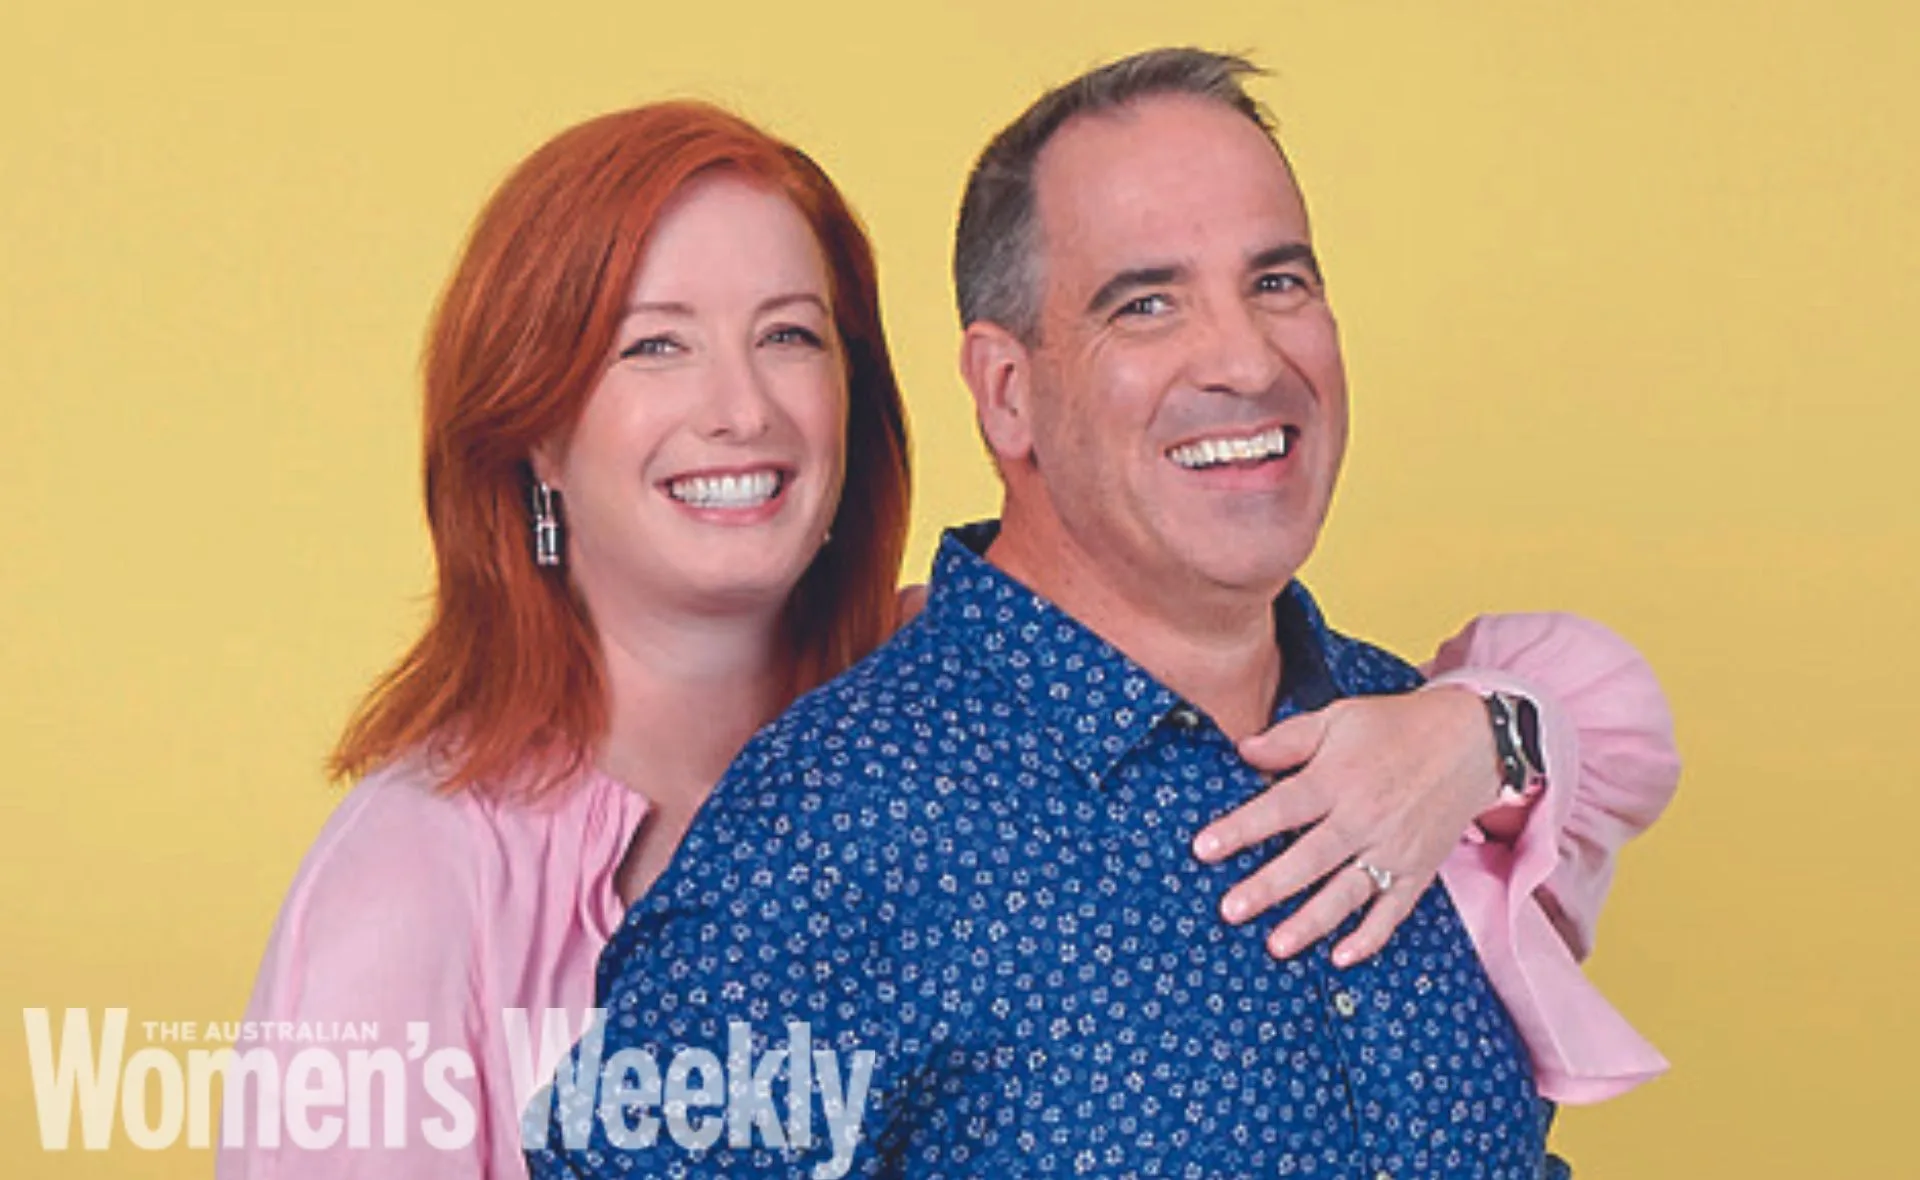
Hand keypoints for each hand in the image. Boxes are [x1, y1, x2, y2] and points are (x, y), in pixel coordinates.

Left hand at [1192, 687, 1501, 965]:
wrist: (1472, 741)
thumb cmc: (1396, 728)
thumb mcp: (1338, 718)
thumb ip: (1289, 738)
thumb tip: (1242, 751)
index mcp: (1337, 779)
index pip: (1280, 807)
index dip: (1242, 829)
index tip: (1204, 849)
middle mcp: (1364, 818)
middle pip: (1310, 858)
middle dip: (1268, 886)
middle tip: (1231, 910)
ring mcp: (1393, 849)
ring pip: (1347, 893)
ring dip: (1311, 922)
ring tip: (1276, 944)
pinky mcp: (1418, 870)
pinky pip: (1393, 910)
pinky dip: (1370, 937)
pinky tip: (1341, 957)